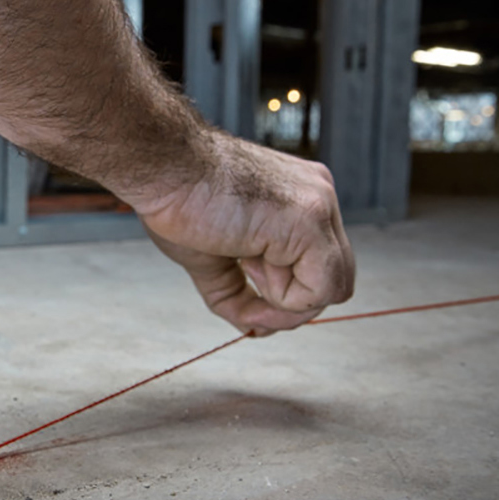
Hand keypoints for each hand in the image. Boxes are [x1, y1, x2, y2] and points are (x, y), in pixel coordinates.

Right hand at [136, 131, 354, 335]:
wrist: (164, 169)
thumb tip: (255, 330)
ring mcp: (320, 207)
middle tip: (245, 276)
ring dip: (282, 298)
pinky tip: (252, 263)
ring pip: (333, 288)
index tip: (244, 274)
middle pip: (334, 278)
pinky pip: (321, 290)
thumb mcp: (214, 258)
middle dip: (289, 300)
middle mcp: (319, 197)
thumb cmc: (179, 201)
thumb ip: (240, 292)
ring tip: (244, 258)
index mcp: (301, 199)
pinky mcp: (310, 222)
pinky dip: (284, 300)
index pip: (319, 264)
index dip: (285, 289)